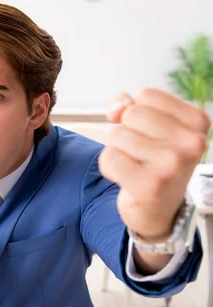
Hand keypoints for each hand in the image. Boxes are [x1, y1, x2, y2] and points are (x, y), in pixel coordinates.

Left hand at [98, 89, 209, 239]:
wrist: (159, 211)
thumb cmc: (155, 164)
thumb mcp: (151, 128)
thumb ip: (130, 106)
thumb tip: (117, 107)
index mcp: (197, 122)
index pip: (147, 95)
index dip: (135, 112)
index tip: (146, 134)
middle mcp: (191, 143)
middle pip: (132, 114)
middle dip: (125, 132)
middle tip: (139, 154)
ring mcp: (172, 165)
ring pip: (118, 135)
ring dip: (116, 150)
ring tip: (134, 166)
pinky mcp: (150, 185)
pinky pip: (109, 158)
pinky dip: (109, 167)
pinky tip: (125, 178)